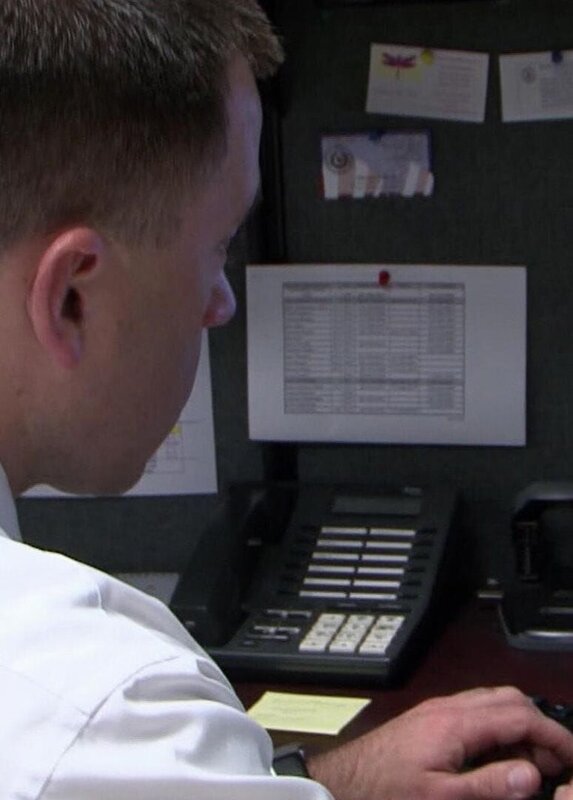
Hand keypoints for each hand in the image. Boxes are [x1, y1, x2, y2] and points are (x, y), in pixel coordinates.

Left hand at [306, 686, 572, 799]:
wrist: (345, 781)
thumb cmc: (385, 789)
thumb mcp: (441, 797)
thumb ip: (489, 784)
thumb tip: (533, 774)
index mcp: (456, 722)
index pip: (519, 714)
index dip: (553, 734)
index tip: (571, 756)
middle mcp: (449, 707)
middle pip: (509, 699)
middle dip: (539, 725)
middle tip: (554, 762)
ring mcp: (438, 711)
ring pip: (492, 702)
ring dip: (518, 726)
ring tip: (530, 765)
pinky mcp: (431, 720)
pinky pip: (475, 712)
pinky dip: (497, 728)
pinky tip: (498, 758)